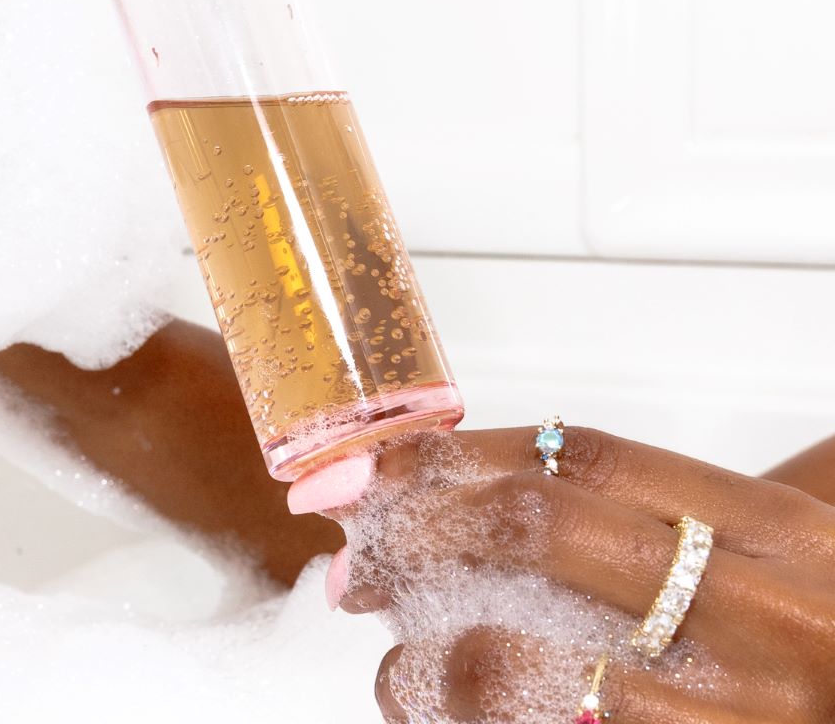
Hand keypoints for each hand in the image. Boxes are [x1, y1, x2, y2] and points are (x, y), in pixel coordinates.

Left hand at [294, 426, 834, 721]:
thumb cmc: (823, 643)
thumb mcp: (782, 562)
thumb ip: (659, 524)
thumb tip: (473, 493)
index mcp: (779, 533)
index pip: (581, 454)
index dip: (455, 454)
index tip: (379, 470)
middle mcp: (763, 616)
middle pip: (534, 530)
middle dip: (419, 533)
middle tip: (363, 555)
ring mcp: (732, 714)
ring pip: (510, 661)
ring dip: (420, 659)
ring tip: (400, 666)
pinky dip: (465, 723)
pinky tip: (441, 715)